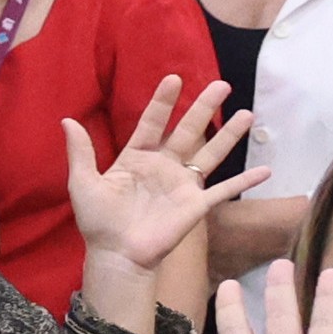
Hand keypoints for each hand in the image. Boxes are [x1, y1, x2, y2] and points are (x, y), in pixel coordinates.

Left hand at [62, 79, 248, 280]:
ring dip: (229, 135)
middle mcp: (164, 167)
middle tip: (222, 84)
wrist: (116, 255)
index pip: (152, 124)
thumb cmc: (98, 221)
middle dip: (204, 108)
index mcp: (137, 158)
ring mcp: (182, 185)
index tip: (174, 78)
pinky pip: (224, 190)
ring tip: (248, 114)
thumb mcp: (83, 183)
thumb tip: (67, 121)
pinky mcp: (196, 205)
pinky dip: (244, 181)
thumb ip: (81, 152)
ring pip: (210, 154)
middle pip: (188, 131)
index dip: (163, 102)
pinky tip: (265, 169)